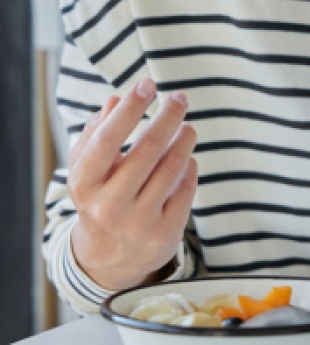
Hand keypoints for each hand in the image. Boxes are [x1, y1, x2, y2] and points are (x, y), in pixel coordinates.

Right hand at [68, 78, 197, 290]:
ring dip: (184, 140)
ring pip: (171, 168)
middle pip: (147, 150)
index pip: (107, 140)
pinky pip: (186, 190)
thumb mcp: (87, 170)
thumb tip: (115, 101)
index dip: (129, 110)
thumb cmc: (100, 197)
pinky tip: (188, 157)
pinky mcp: (164, 235)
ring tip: (188, 127)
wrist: (108, 260)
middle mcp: (109, 206)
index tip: (147, 85)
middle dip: (167, 118)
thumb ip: (96, 134)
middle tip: (179, 98)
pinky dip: (190, 168)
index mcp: (85, 184)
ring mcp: (138, 223)